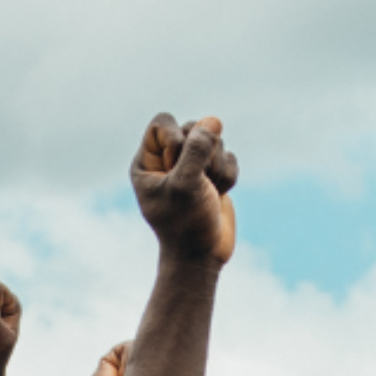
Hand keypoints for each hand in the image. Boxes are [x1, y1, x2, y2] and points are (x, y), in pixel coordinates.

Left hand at [130, 115, 237, 264]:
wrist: (202, 256)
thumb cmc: (185, 224)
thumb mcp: (185, 185)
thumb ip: (196, 150)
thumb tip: (212, 120)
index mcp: (147, 162)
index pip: (162, 123)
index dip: (176, 136)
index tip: (176, 163)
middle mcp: (167, 161)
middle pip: (192, 127)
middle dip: (202, 154)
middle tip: (197, 181)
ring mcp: (191, 167)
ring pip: (213, 141)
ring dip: (216, 167)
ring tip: (208, 191)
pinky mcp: (212, 175)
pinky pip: (228, 156)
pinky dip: (228, 175)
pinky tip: (218, 194)